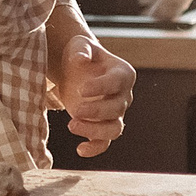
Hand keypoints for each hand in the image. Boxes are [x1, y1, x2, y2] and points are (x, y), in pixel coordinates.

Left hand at [49, 32, 133, 156]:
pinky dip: (94, 148)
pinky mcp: (101, 127)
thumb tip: (80, 58)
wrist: (75, 70)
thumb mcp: (79, 45)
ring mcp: (114, 114)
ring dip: (95, 131)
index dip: (101, 87)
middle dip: (97, 111)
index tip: (82, 89)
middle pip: (117, 109)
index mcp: (123, 73)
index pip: (117, 83)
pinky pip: (104, 143)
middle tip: (77, 109)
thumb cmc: (81, 55)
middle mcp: (123, 96)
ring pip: (114, 129)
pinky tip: (80, 150)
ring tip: (72, 125)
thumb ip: (81, 50)